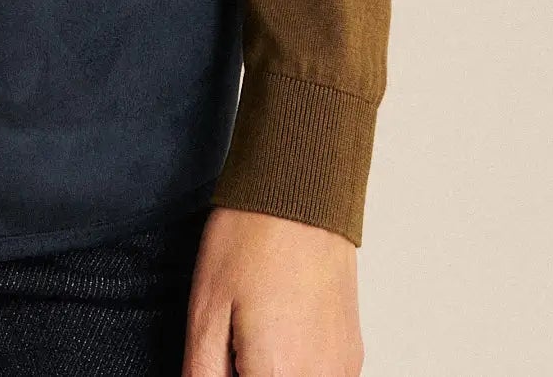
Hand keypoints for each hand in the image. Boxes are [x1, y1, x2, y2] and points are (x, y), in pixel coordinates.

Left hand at [184, 207, 362, 375]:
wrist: (303, 192)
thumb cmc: (252, 239)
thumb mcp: (206, 312)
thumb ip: (201, 375)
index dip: (225, 376)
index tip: (219, 359)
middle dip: (245, 371)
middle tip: (231, 344)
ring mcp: (341, 370)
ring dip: (271, 372)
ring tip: (250, 333)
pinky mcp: (351, 355)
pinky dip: (294, 369)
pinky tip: (274, 333)